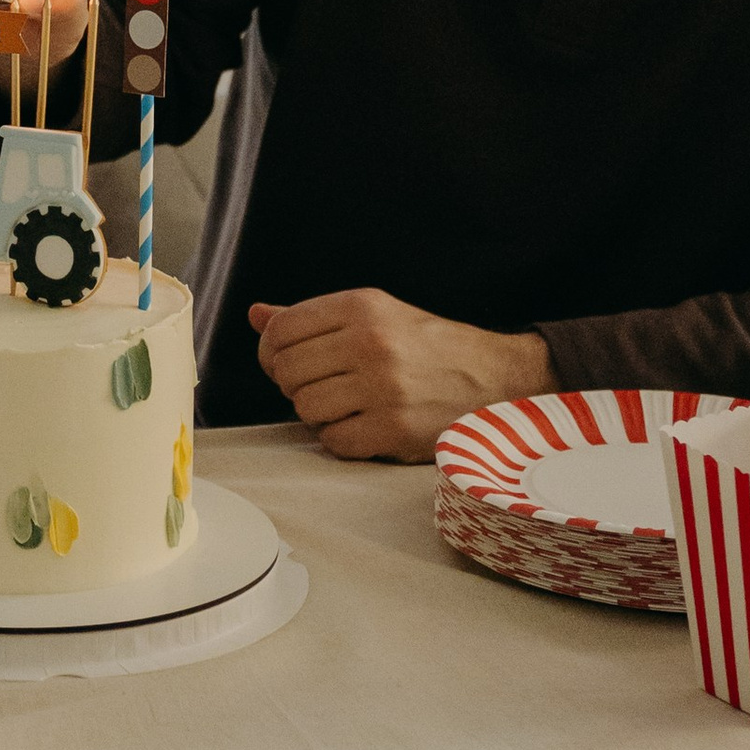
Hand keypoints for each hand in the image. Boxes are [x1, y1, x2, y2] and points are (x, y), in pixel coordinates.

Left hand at [247, 287, 550, 462]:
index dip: (271, 353)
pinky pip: (334, 442)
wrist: (493, 377)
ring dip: (318, 414)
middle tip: (320, 387)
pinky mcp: (394, 429)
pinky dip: (341, 439)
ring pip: (306, 409)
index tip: (284, 363)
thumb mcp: (375, 314)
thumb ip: (312, 317)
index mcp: (362, 307)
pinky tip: (363, 427)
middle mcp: (371, 343)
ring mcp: (383, 388)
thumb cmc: (426, 346)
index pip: (281, 331)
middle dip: (295, 385)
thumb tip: (257, 315)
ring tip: (345, 406)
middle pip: (288, 372)